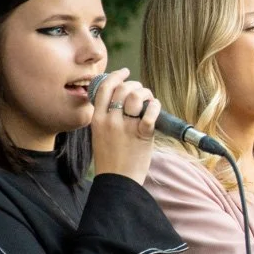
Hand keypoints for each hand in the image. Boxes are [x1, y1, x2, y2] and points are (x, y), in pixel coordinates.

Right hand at [90, 68, 161, 184]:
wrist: (117, 181)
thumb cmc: (111, 160)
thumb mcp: (100, 135)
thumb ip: (108, 119)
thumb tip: (123, 102)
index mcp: (97, 119)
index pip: (104, 88)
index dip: (117, 76)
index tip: (126, 72)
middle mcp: (110, 120)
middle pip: (122, 89)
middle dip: (135, 86)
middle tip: (143, 92)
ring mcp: (125, 127)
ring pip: (135, 96)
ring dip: (146, 94)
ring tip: (150, 100)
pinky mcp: (141, 135)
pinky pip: (149, 113)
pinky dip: (155, 106)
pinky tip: (155, 107)